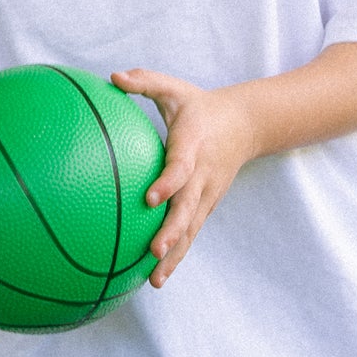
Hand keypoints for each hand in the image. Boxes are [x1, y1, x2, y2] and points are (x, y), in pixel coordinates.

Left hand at [109, 70, 258, 284]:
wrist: (244, 125)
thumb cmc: (197, 107)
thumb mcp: (174, 89)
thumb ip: (145, 82)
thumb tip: (112, 77)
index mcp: (193, 147)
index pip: (180, 168)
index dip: (167, 183)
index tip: (149, 198)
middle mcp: (202, 176)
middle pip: (188, 208)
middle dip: (172, 231)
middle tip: (154, 250)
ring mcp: (206, 195)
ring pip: (190, 229)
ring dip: (175, 254)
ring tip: (155, 280)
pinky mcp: (205, 207)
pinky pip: (190, 234)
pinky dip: (177, 256)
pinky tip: (156, 278)